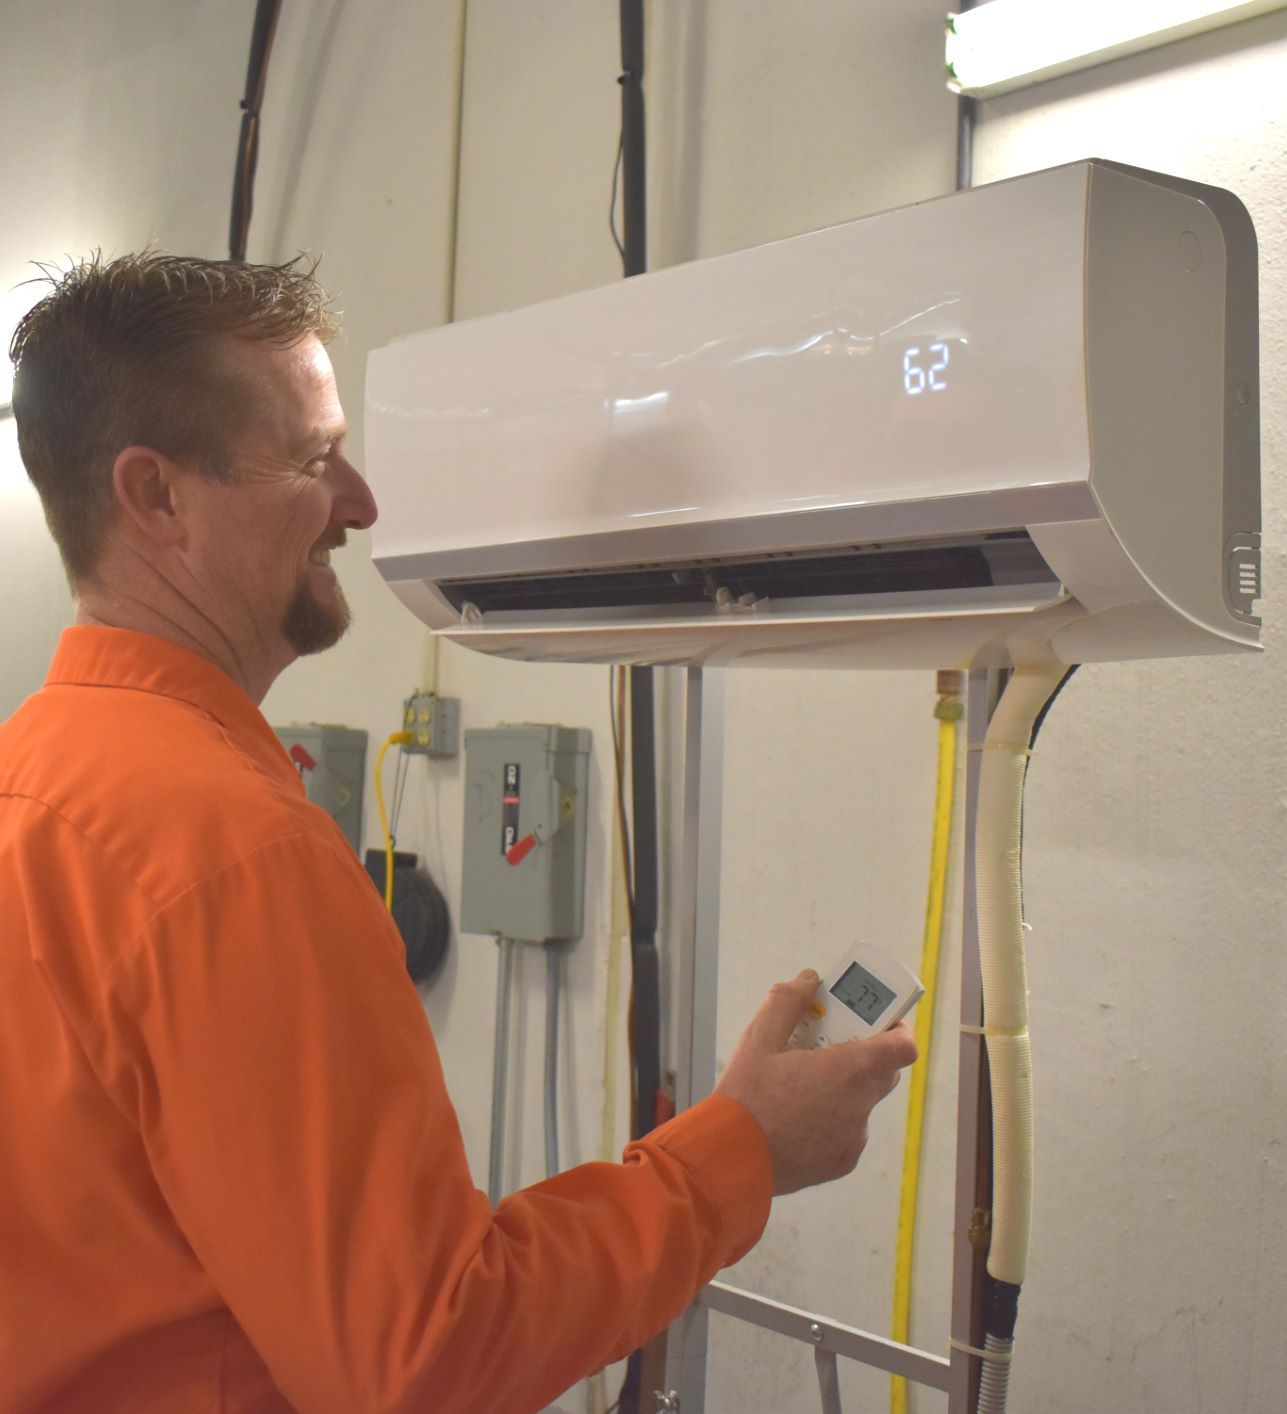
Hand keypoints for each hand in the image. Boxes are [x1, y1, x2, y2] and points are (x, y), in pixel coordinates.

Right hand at [714, 968, 918, 1195]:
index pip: (902, 1047)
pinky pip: (849, 1130)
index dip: (896, 1030)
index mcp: (846, 1072)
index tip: (876, 1021)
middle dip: (863, 1053)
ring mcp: (853, 1138)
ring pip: (863, 1101)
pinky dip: (834, 1118)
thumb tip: (809, 980)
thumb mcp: (758, 1040)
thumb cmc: (745, 1100)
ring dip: (845, 1088)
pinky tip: (798, 1115)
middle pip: (883, 1071)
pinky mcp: (843, 1161)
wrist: (730, 1161)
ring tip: (802, 1084)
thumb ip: (787, 1002)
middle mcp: (859, 1106)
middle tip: (829, 1043)